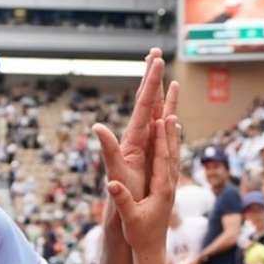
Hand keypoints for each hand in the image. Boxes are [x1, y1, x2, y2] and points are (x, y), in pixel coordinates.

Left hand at [95, 49, 179, 201]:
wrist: (124, 212)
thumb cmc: (122, 195)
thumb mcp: (116, 172)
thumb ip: (108, 150)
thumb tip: (96, 126)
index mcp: (133, 137)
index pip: (143, 104)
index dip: (150, 82)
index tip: (157, 60)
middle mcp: (137, 136)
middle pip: (146, 100)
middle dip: (151, 76)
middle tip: (155, 51)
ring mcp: (143, 143)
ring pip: (153, 109)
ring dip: (158, 89)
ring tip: (161, 69)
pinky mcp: (149, 151)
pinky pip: (159, 125)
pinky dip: (164, 110)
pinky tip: (168, 104)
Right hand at [106, 117, 179, 254]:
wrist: (152, 251)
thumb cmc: (140, 235)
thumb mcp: (129, 218)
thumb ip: (122, 200)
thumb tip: (111, 184)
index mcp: (161, 189)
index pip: (163, 158)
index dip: (162, 138)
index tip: (162, 118)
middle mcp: (170, 185)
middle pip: (173, 151)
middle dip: (172, 128)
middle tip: (173, 107)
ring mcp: (170, 187)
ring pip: (175, 155)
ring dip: (173, 135)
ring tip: (174, 116)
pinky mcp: (167, 190)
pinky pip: (171, 163)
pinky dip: (171, 148)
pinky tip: (170, 142)